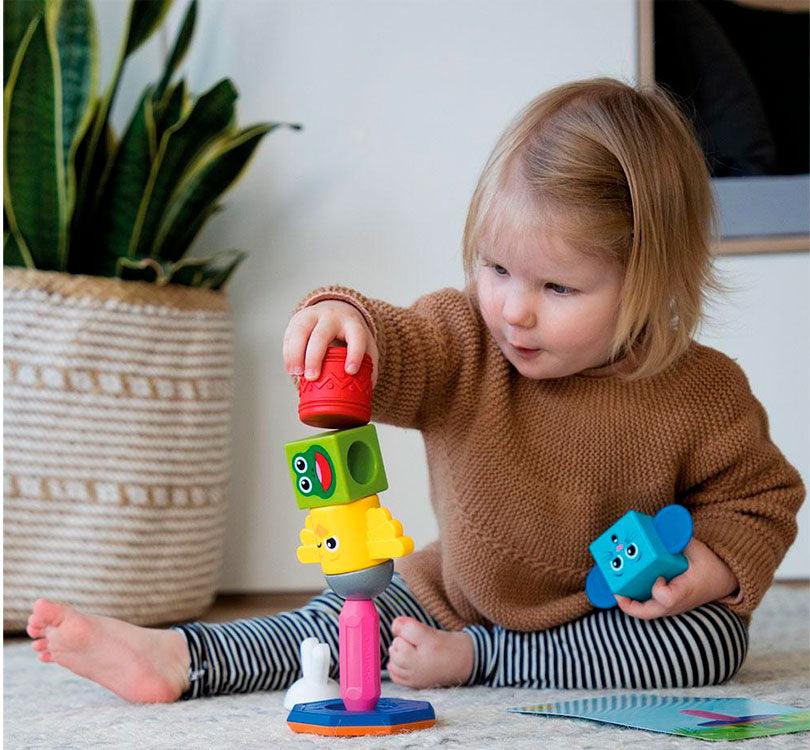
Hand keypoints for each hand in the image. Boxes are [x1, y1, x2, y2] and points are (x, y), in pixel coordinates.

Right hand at [283, 300, 378, 384]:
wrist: (337, 310)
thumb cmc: (351, 336)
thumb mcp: (364, 346)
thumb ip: (367, 368)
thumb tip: (365, 397)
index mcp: (353, 324)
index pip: (356, 337)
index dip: (354, 354)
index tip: (350, 371)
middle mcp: (333, 317)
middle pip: (321, 335)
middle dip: (315, 357)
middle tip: (312, 377)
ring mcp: (313, 316)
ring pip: (301, 332)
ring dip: (296, 354)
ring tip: (297, 374)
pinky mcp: (298, 319)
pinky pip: (290, 335)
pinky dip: (288, 353)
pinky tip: (291, 369)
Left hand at [614, 538, 738, 619]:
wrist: (723, 580)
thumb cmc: (710, 566)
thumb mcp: (697, 549)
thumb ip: (677, 538)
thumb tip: (658, 526)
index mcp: (685, 591)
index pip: (667, 599)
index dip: (657, 589)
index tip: (657, 577)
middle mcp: (675, 604)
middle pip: (647, 612)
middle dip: (627, 602)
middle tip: (615, 588)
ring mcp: (669, 607)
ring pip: (643, 611)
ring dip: (626, 599)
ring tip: (613, 583)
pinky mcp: (664, 604)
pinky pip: (644, 605)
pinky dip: (632, 596)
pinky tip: (622, 581)